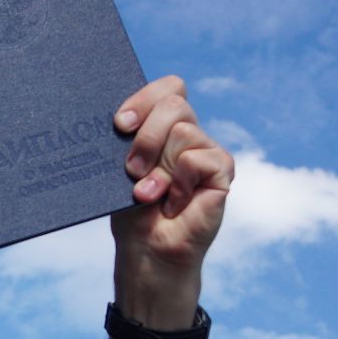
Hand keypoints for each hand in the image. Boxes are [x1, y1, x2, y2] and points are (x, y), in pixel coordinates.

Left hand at [109, 75, 232, 328]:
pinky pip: (198, 158)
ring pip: (184, 130)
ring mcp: (206, 150)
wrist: (146, 251)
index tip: (120, 124)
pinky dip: (179, 181)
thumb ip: (126, 138)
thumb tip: (116, 117)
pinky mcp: (221, 170)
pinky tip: (174, 202)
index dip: (145, 98)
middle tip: (130, 168)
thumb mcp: (120, 168)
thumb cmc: (130, 210)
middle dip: (146, 135)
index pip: (169, 88)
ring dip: (158, 167)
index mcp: (163, 126)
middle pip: (175, 102)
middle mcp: (188, 133)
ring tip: (148, 194)